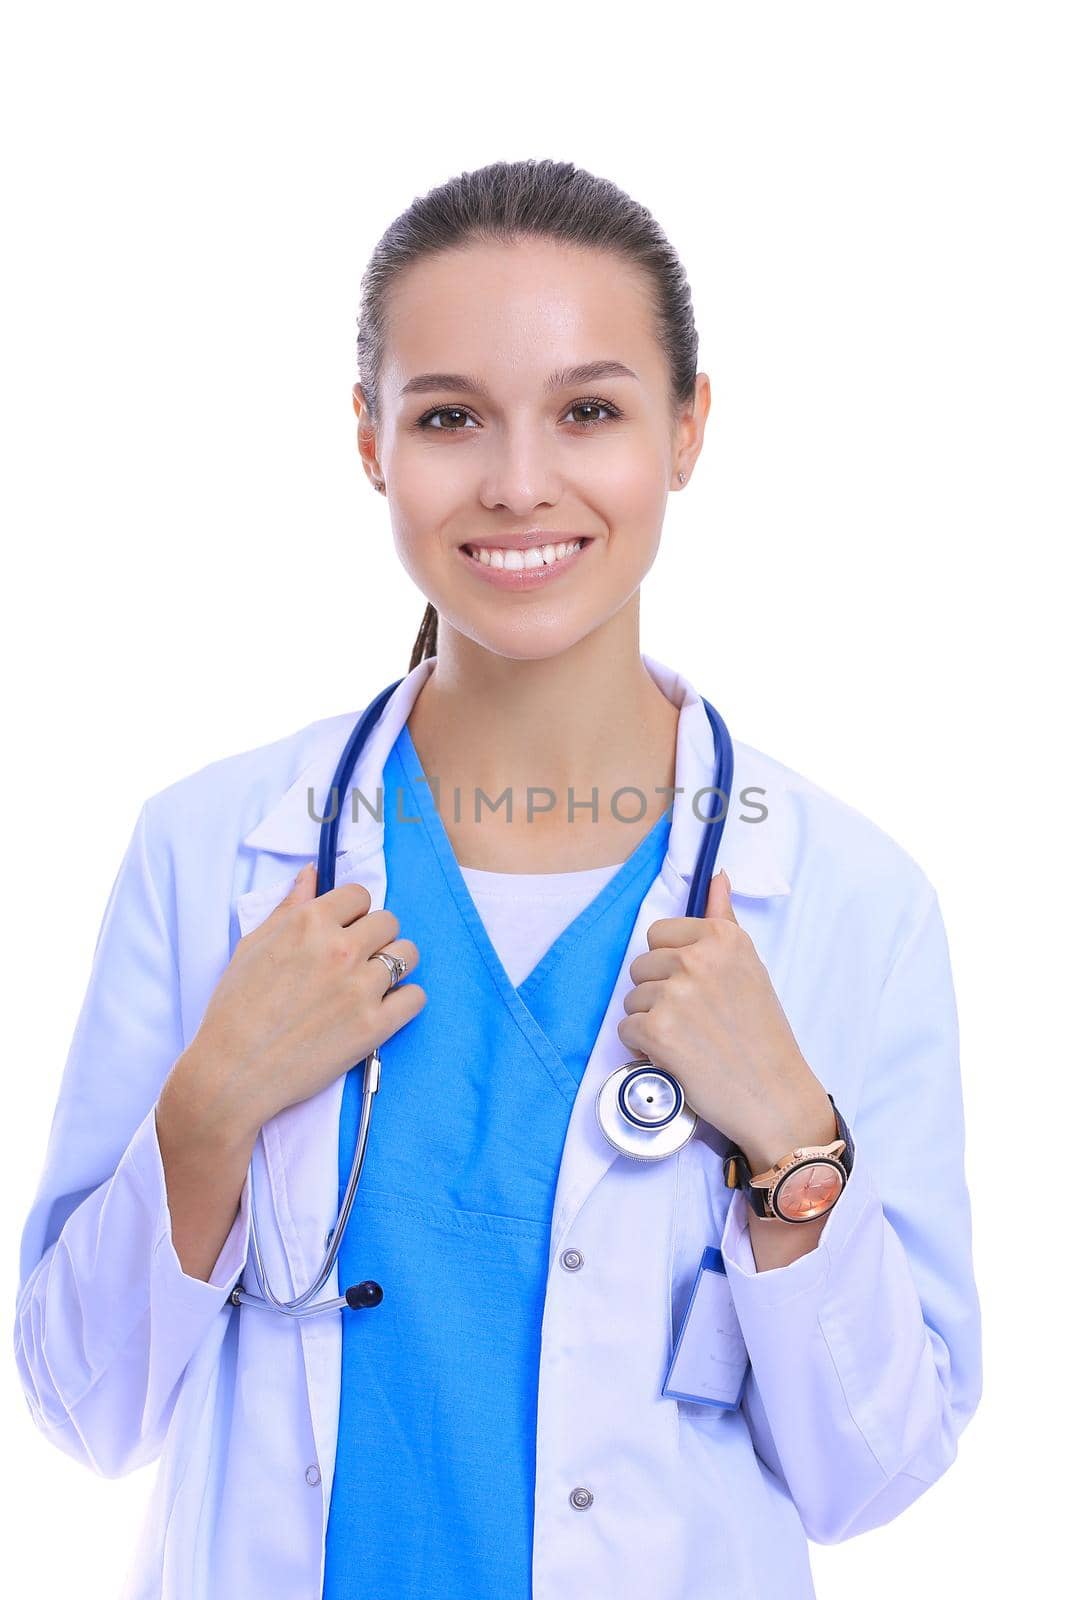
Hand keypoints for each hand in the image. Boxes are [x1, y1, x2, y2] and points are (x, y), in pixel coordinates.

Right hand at [182, 863, 425, 1135]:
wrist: (233, 1072)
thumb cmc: (235, 1009)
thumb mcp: (253, 946)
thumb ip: (288, 907)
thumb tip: (311, 874)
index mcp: (309, 923)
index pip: (359, 895)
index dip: (354, 912)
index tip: (346, 928)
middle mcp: (340, 949)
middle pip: (389, 922)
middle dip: (376, 936)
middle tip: (357, 959)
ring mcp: (361, 987)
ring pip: (408, 955)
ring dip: (395, 964)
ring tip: (372, 983)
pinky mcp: (374, 1026)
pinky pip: (416, 997)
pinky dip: (405, 1001)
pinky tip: (384, 1008)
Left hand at [618, 868, 834, 1169]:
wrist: (774, 1094)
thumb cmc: (763, 1033)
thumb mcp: (749, 966)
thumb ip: (725, 920)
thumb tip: (717, 876)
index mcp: (722, 937)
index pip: (659, 934)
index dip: (670, 965)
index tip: (696, 988)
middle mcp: (698, 958)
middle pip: (641, 965)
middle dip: (658, 994)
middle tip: (694, 1020)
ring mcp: (675, 993)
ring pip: (631, 998)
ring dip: (651, 1021)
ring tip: (688, 1039)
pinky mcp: (657, 1029)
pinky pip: (626, 1028)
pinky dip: (644, 1047)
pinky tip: (675, 1056)